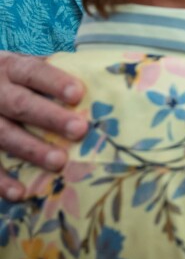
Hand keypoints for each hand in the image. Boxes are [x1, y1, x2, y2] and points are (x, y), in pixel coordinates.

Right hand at [0, 53, 87, 199]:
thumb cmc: (13, 78)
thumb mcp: (25, 65)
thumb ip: (53, 71)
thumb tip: (101, 78)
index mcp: (10, 68)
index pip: (33, 72)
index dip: (54, 82)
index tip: (78, 94)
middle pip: (20, 104)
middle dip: (50, 118)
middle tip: (79, 130)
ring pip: (2, 134)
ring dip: (31, 150)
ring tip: (59, 162)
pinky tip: (19, 193)